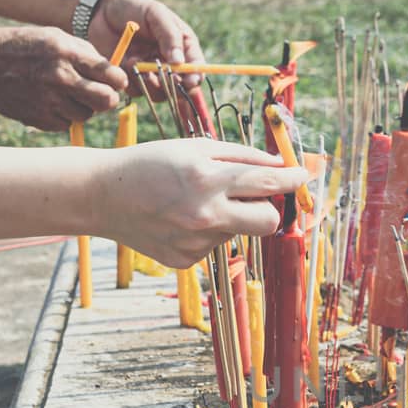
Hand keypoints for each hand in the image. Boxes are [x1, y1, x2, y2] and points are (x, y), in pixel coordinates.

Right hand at [0, 26, 128, 130]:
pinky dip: (63, 116)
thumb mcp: (53, 36)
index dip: (118, 81)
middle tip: (101, 94)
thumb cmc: (20, 46)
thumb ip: (84, 52)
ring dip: (83, 107)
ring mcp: (49, 101)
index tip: (115, 82)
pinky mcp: (38, 119)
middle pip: (106, 101)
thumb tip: (112, 71)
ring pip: (86, 115)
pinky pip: (65, 124)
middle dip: (108, 98)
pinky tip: (49, 101)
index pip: (112, 76)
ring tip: (66, 94)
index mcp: (66, 53)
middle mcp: (60, 78)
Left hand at [88, 0, 203, 97]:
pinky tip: (124, 62)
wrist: (100, 10)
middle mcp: (169, 63)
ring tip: (135, 62)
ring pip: (159, 94)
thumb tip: (180, 62)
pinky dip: (132, 82)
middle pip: (180, 87)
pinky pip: (138, 92)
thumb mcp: (156, 14)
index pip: (195, 68)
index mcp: (182, 46)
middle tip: (160, 77)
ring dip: (150, 84)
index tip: (189, 82)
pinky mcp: (133, 79)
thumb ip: (170, 36)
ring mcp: (151, 73)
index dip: (194, 78)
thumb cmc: (133, 6)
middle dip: (173, 86)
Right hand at [96, 139, 310, 267]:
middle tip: (258, 195)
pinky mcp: (186, 260)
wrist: (103, 196)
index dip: (292, 180)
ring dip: (229, 215)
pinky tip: (180, 219)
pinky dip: (207, 231)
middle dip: (271, 209)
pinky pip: (215, 244)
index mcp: (206, 179)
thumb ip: (240, 157)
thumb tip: (279, 167)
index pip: (267, 183)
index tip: (304, 176)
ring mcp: (195, 243)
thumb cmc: (151, 164)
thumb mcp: (195, 147)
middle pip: (267, 222)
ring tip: (193, 201)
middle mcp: (204, 215)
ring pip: (237, 231)